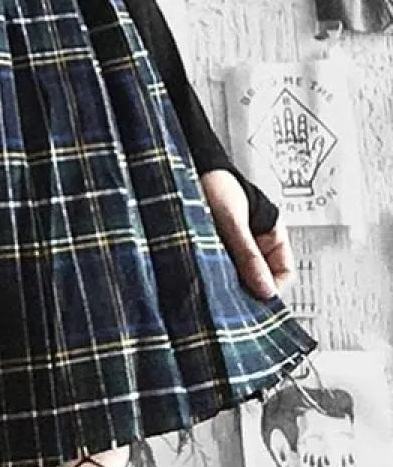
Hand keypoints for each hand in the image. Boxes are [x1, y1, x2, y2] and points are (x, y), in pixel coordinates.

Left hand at [198, 170, 292, 300]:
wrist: (182, 164)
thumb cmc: (214, 182)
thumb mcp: (233, 219)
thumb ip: (248, 253)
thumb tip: (266, 290)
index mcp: (271, 235)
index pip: (283, 273)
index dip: (272, 289)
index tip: (255, 301)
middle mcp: (254, 243)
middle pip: (258, 278)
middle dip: (246, 289)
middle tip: (229, 299)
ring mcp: (233, 246)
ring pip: (237, 275)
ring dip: (226, 281)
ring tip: (212, 285)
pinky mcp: (212, 246)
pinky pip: (217, 267)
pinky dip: (212, 272)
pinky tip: (201, 275)